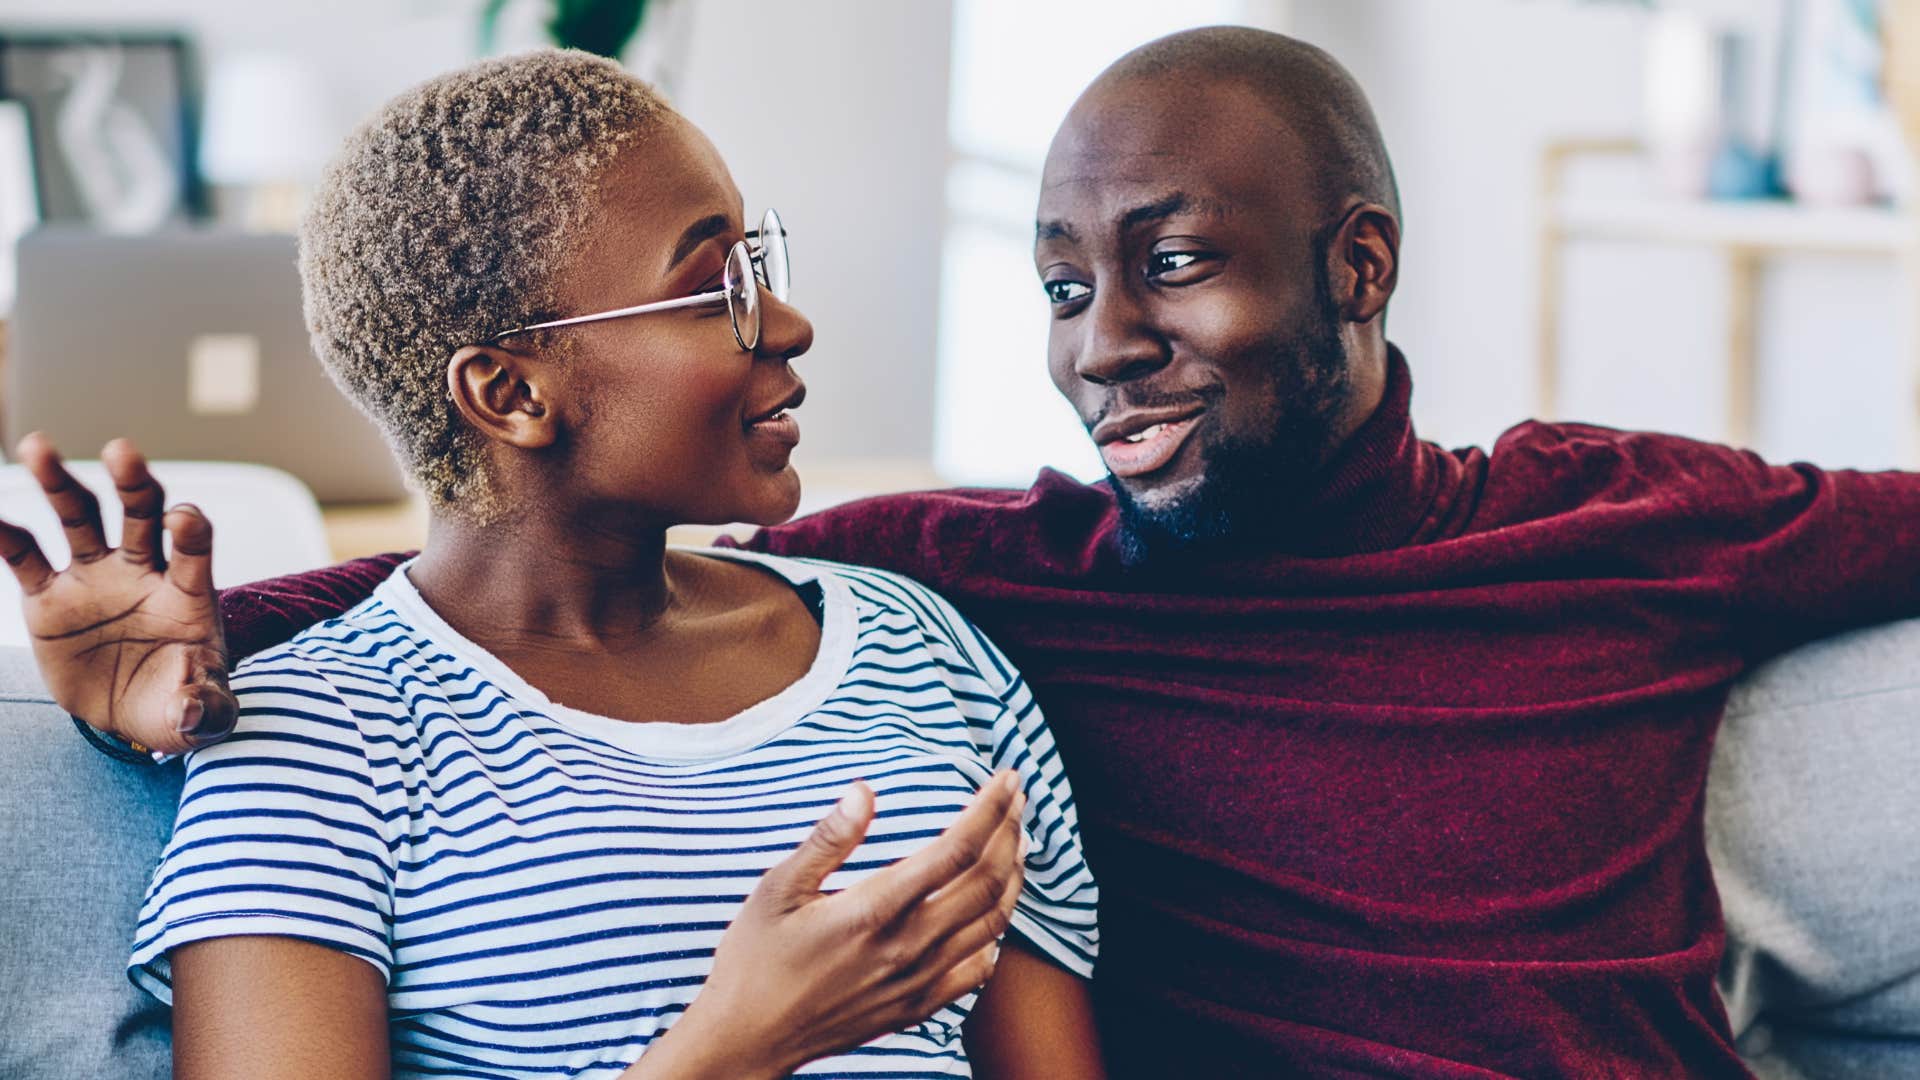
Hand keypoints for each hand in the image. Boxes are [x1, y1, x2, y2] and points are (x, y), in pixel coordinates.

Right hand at [0, 434, 235, 754]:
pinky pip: (24, 557)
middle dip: (134, 483)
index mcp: (188, 593)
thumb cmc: (178, 704)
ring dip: (61, 482)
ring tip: (37, 447)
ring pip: (79, 518)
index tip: (184, 517)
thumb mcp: (200, 714)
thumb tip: (196, 712)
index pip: (196, 549)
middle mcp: (142, 572)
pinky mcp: (48, 596)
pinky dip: (3, 535)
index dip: (192, 529)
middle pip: (142, 514)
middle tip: (123, 450)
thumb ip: (206, 710)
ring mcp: (94, 578)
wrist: (131, 714)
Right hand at [632, 771, 1028, 1079]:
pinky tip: (994, 914)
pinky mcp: (917, 1007)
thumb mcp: (777, 889)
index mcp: (875, 910)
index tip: (1005, 779)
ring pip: (992, 923)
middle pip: (986, 882)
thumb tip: (863, 790)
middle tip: (1018, 800)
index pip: (956, 850)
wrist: (749, 1038)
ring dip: (1013, 878)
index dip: (990, 809)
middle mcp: (907, 946)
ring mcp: (917, 981)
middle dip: (1011, 832)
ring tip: (1018, 843)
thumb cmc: (755, 959)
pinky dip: (996, 936)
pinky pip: (978, 970)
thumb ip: (827, 840)